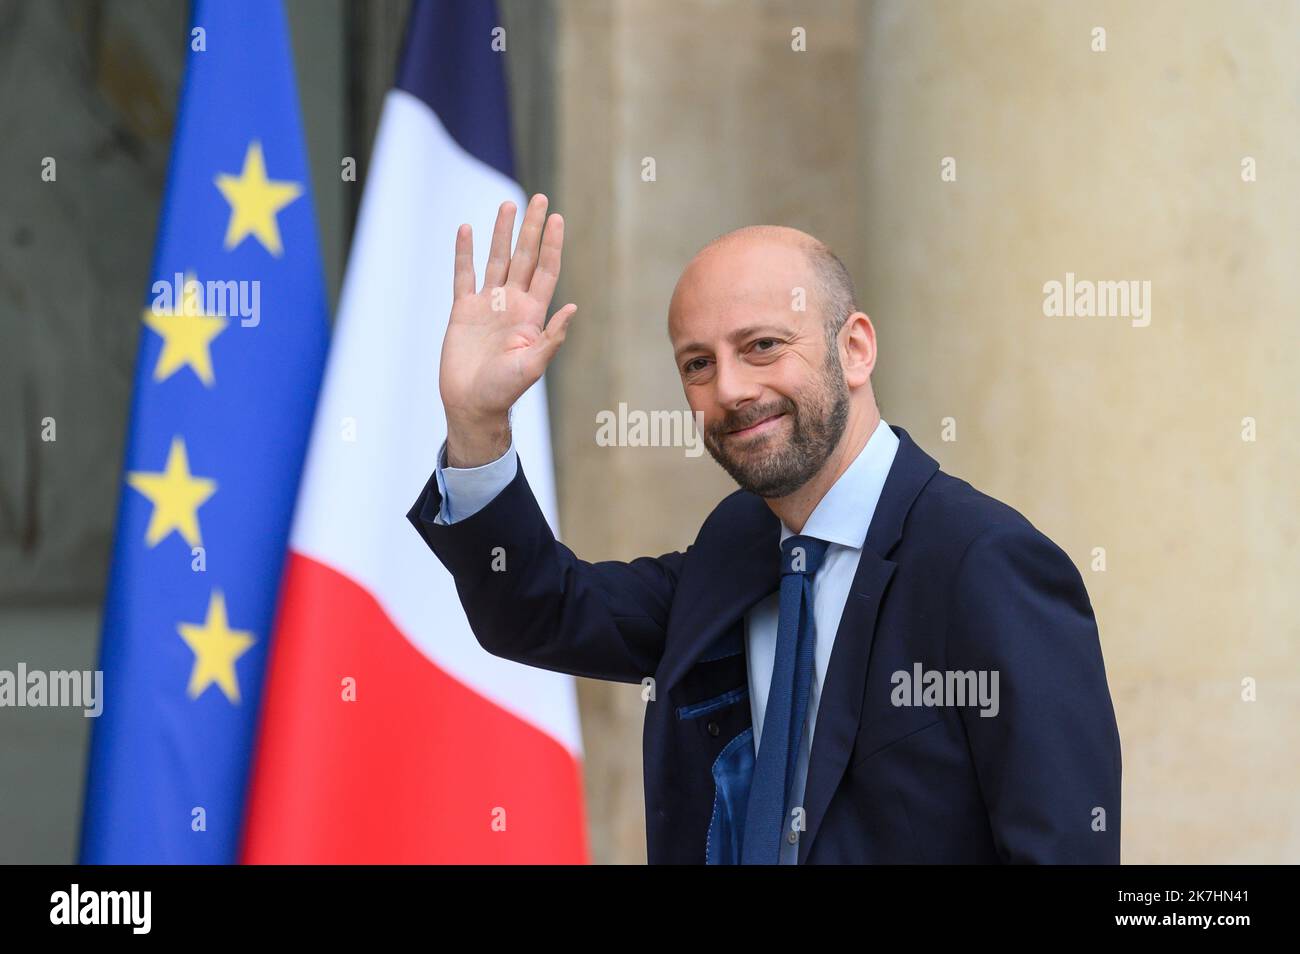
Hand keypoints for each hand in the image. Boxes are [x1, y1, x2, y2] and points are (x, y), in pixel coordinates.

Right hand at [439, 194, 576, 465]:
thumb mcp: (532, 366)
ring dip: (502, 233)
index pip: (545, 271)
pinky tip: (467, 230)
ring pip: (496, 260)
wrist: (472, 404)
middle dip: (532, 229)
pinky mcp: (463, 311)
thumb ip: (551, 337)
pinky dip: (465, 253)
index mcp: (531, 315)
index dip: (551, 245)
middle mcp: (512, 304)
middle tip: (539, 199)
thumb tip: (573, 308)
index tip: (557, 219)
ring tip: (507, 205)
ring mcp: (487, 305)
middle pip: (524, 257)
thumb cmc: (504, 390)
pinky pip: (464, 276)